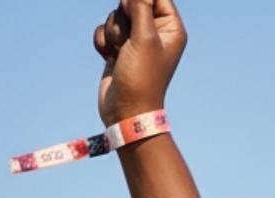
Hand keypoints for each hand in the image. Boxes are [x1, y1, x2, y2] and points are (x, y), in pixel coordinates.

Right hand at [94, 0, 186, 126]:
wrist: (126, 111)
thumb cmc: (142, 77)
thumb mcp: (144, 36)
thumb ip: (140, 4)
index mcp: (171, 28)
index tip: (131, 10)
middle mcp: (155, 32)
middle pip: (131, 1)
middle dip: (124, 19)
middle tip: (130, 41)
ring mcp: (136, 40)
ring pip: (115, 15)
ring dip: (114, 34)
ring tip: (122, 55)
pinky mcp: (118, 48)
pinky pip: (103, 30)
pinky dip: (104, 43)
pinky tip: (111, 59)